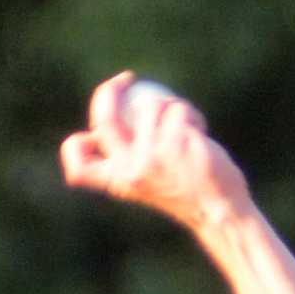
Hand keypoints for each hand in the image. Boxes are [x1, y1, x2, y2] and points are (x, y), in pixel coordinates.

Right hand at [58, 72, 247, 230]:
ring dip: (171, 107)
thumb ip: (131, 159)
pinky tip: (200, 134)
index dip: (74, 147)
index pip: (80, 167)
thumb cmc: (188, 196)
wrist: (220, 214)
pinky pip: (178, 109)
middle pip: (104, 117)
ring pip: (151, 105)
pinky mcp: (175, 140)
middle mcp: (130, 168)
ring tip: (187, 129)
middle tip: (126, 79)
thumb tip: (109, 125)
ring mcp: (151, 154)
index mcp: (120, 181)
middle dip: (109, 89)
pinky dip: (191, 116)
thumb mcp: (150, 184)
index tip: (90, 132)